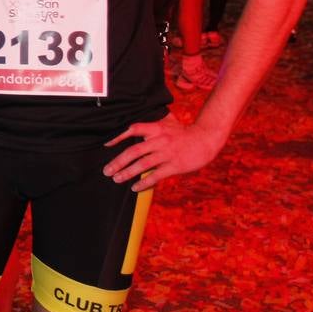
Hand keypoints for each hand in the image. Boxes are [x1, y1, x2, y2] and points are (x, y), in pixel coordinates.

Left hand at [103, 113, 227, 191]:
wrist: (206, 138)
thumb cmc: (184, 133)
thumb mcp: (167, 123)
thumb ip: (152, 126)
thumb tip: (132, 129)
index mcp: (156, 128)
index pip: (133, 129)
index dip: (118, 137)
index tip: (106, 145)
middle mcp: (159, 140)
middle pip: (133, 151)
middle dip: (118, 162)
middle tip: (107, 171)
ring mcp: (167, 154)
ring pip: (142, 164)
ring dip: (127, 173)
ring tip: (116, 179)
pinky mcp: (175, 166)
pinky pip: (156, 176)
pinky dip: (144, 183)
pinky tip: (135, 188)